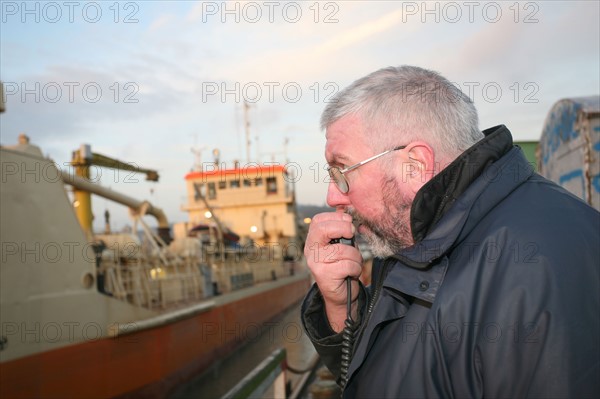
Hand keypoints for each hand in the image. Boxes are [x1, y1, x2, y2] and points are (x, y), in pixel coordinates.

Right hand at [304, 211, 362, 331]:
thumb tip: (345, 207)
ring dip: (355, 256)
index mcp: (313, 239)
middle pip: (324, 230)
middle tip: (352, 234)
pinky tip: (351, 273)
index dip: (336, 218)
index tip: (348, 223)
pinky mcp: (324, 275)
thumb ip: (341, 227)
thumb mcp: (341, 244)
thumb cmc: (342, 265)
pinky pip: (348, 265)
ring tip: (353, 262)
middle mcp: (310, 250)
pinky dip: (356, 268)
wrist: (340, 294)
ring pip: (343, 250)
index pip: (318, 220)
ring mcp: (315, 263)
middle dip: (344, 229)